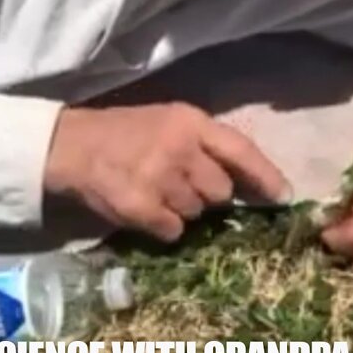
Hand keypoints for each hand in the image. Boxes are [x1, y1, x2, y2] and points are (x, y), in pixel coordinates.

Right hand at [44, 103, 289, 240]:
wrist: (69, 146)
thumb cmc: (123, 133)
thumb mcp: (168, 122)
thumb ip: (203, 144)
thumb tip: (241, 182)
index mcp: (190, 122)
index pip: (241, 151)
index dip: (266, 177)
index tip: (284, 197)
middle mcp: (181, 149)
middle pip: (221, 191)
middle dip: (208, 194)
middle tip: (180, 184)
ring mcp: (161, 179)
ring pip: (197, 213)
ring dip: (182, 209)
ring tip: (155, 191)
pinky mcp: (142, 208)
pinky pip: (174, 231)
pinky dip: (163, 226)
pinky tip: (144, 208)